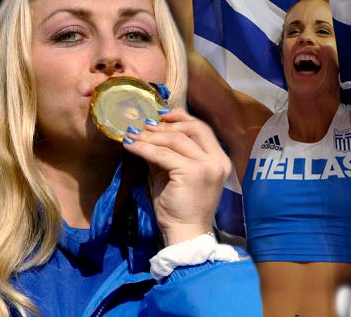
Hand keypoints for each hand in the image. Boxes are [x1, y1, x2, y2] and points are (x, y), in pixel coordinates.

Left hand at [122, 108, 230, 244]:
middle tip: (145, 125)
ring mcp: (207, 166)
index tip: (161, 115)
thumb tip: (149, 134)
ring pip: (176, 139)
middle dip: (168, 123)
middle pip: (194, 128)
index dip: (182, 117)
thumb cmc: (180, 208)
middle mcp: (217, 160)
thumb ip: (168, 154)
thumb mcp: (175, 175)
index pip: (202, 129)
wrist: (185, 234)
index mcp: (219, 160)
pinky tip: (131, 146)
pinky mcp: (192, 173)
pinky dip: (144, 148)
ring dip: (151, 135)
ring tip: (133, 134)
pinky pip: (164, 154)